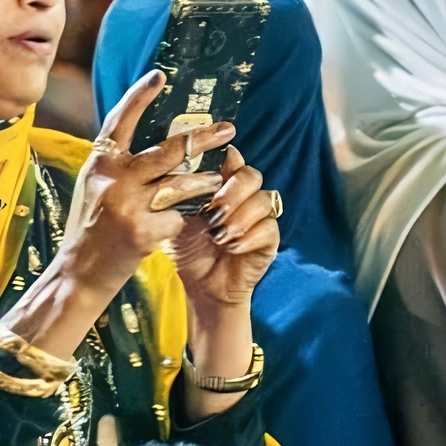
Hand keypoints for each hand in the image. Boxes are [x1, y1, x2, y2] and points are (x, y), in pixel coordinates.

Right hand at [53, 75, 235, 304]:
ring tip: (218, 181)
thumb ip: (119, 165)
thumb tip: (156, 140)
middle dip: (203, 139)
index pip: (120, 120)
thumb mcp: (96, 187)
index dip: (139, 96)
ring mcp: (126, 205)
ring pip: (180, 184)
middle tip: (228, 129)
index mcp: (99, 163)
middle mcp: (112, 178)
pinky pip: (176, 217)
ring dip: (204, 182)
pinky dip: (182, 220)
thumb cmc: (91, 229)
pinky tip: (179, 226)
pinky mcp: (141, 232)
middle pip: (166, 150)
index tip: (160, 75)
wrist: (78, 274)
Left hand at [168, 153, 281, 322]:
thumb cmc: (187, 249)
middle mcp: (244, 197)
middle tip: (214, 210)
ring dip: (240, 216)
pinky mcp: (269, 240)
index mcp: (222, 185)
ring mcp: (259, 217)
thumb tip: (179, 171)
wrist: (200, 286)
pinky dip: (248, 237)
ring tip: (218, 234)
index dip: (227, 158)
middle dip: (233, 190)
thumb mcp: (176, 218)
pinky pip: (268, 228)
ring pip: (264, 199)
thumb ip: (181, 194)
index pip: (233, 160)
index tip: (212, 168)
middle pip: (252, 175)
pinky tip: (230, 247)